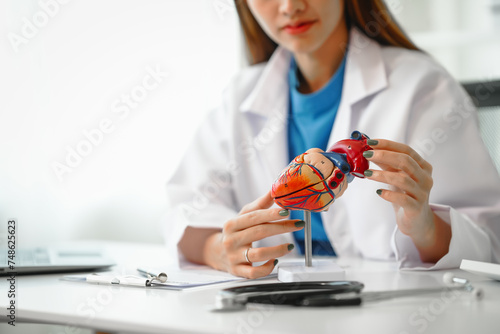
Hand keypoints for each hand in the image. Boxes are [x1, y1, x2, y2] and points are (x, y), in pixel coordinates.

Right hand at [204, 191, 303, 278]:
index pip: (254, 217)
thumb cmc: (235, 232)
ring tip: (290, 246)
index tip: (288, 211)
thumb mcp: (244, 216)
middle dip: (282, 228)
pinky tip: (275, 261)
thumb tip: (274, 190)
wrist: (217, 253)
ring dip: (277, 250)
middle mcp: (231, 240)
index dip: (272, 214)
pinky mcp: (237, 271)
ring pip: (258, 254)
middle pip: (259, 232)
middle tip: (298, 224)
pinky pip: (254, 273)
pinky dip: (267, 268)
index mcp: (232, 224)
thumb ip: (260, 204)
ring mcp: (233, 257)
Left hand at [362, 139, 450, 261]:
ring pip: (403, 180)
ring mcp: (422, 193)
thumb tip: (368, 149)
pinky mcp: (416, 208)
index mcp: (423, 166)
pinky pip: (403, 199)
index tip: (370, 142)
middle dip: (384, 155)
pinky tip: (378, 192)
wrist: (416, 221)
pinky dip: (389, 194)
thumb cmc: (405, 195)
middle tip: (366, 154)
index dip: (388, 144)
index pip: (406, 150)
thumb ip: (386, 163)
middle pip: (406, 161)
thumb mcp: (395, 176)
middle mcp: (425, 178)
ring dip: (382, 175)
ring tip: (367, 173)